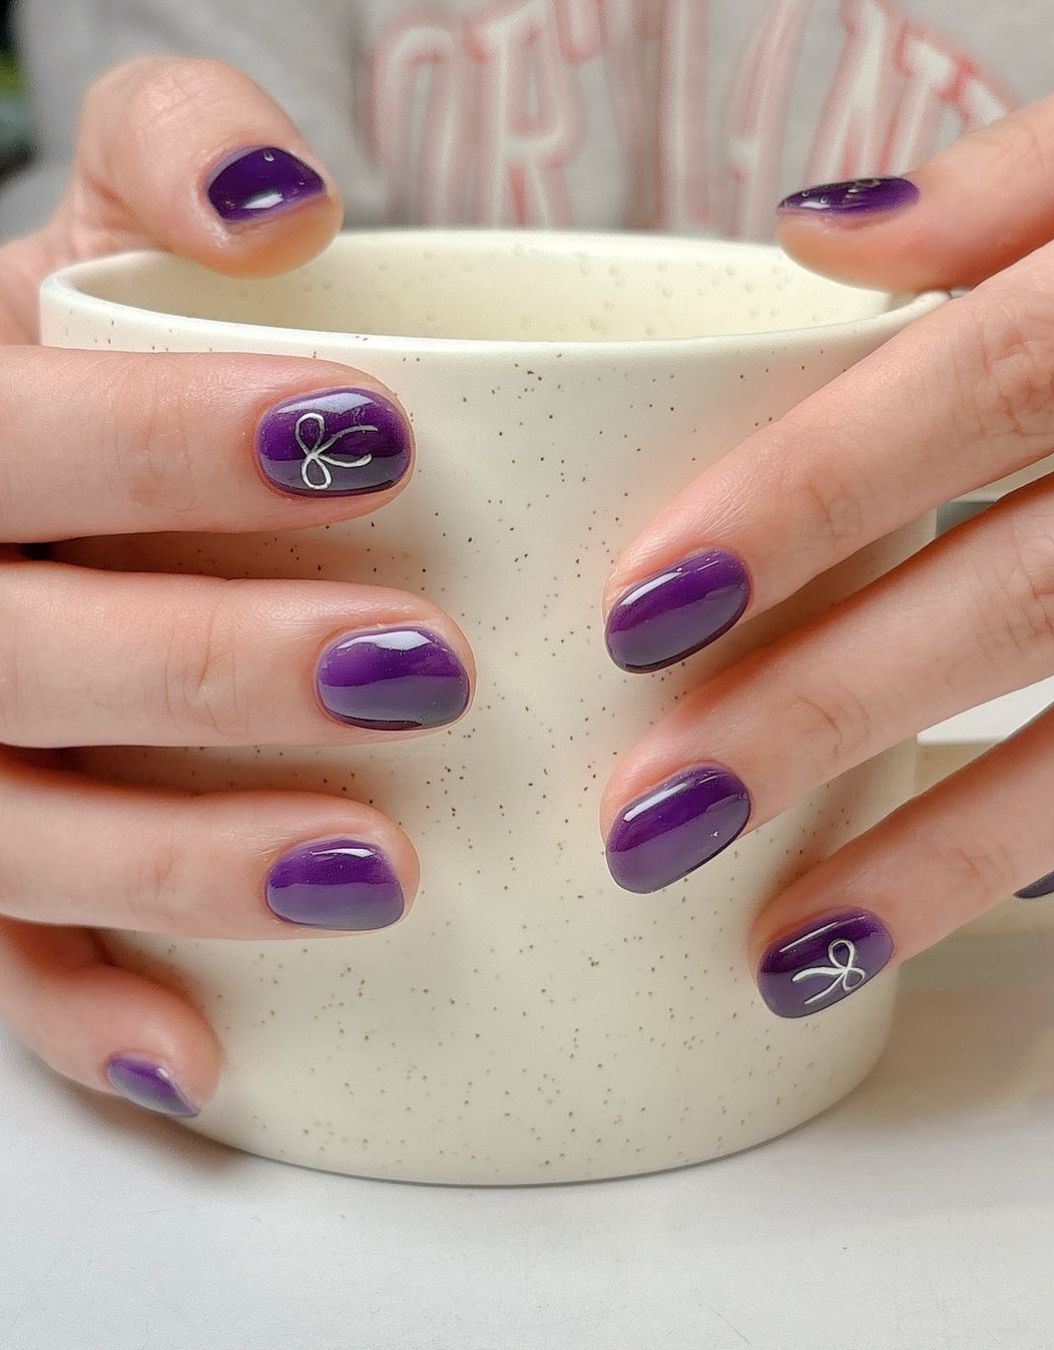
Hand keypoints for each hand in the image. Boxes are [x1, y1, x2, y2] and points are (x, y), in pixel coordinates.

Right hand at [0, 57, 473, 1116]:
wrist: (21, 479)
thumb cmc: (75, 352)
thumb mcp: (90, 223)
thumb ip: (168, 150)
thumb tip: (284, 196)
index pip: (12, 440)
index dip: (168, 445)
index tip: (377, 441)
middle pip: (14, 658)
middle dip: (212, 667)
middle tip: (422, 672)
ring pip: (14, 834)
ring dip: (184, 864)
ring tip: (377, 869)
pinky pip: (0, 969)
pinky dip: (91, 1017)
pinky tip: (204, 1053)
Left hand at [598, 82, 1053, 1017]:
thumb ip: (1016, 184)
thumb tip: (817, 232)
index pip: (982, 384)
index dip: (809, 497)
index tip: (641, 611)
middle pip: (1025, 590)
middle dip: (829, 709)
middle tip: (656, 819)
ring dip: (945, 851)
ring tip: (790, 950)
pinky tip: (949, 902)